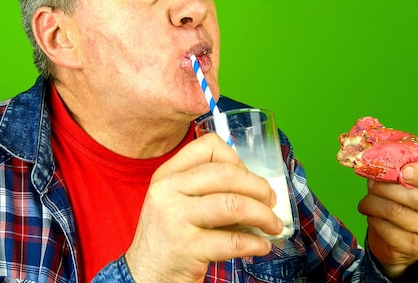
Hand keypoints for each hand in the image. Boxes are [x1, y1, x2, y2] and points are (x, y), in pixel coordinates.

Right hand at [125, 133, 282, 282]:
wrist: (144, 276)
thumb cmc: (168, 238)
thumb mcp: (177, 203)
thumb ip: (207, 190)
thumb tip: (256, 189)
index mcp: (167, 175)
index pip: (208, 147)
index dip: (237, 159)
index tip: (248, 178)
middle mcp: (168, 191)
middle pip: (226, 173)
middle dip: (258, 188)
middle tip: (271, 202)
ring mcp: (175, 218)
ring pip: (233, 204)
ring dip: (263, 215)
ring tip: (273, 226)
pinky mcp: (186, 248)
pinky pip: (233, 240)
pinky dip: (255, 243)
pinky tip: (261, 246)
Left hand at [358, 162, 417, 277]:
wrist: (400, 239)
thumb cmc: (403, 200)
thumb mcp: (407, 182)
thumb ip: (399, 168)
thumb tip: (375, 160)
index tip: (403, 170)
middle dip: (387, 187)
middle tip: (372, 184)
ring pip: (397, 212)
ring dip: (374, 203)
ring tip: (366, 200)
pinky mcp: (416, 247)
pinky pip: (387, 229)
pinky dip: (373, 219)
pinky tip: (371, 215)